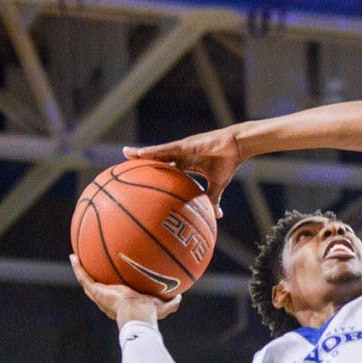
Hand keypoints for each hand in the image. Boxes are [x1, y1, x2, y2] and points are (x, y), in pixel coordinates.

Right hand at [70, 255, 182, 328]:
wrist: (138, 314)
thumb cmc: (150, 313)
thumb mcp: (163, 307)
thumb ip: (172, 303)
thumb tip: (181, 297)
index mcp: (122, 302)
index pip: (114, 293)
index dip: (111, 286)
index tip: (112, 277)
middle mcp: (109, 299)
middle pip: (98, 287)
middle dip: (94, 278)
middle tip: (92, 265)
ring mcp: (100, 295)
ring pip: (87, 281)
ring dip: (81, 270)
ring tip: (76, 258)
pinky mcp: (95, 292)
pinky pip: (83, 277)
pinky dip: (78, 267)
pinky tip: (73, 256)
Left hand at [122, 126, 244, 218]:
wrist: (237, 147)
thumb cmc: (228, 163)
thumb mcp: (218, 185)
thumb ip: (212, 199)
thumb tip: (216, 217)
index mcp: (186, 163)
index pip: (166, 169)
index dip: (153, 173)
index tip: (140, 179)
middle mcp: (180, 155)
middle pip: (157, 159)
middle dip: (142, 161)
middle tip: (125, 167)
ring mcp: (180, 149)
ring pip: (157, 152)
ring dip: (141, 153)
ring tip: (126, 154)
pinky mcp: (183, 145)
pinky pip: (164, 149)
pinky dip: (151, 151)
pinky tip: (139, 153)